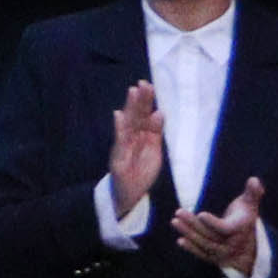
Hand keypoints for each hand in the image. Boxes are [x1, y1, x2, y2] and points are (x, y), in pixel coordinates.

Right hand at [107, 79, 164, 210]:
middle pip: (136, 116)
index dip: (146, 101)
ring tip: (132, 92)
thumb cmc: (142, 172)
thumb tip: (159, 113)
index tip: (149, 86)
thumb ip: (156, 133)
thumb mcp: (154, 151)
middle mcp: (131, 138)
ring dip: (129, 107)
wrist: (130, 195)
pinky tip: (119, 115)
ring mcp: (123, 146)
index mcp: (141, 136)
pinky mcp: (118, 157)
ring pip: (128, 124)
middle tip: (143, 83)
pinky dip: (119, 128)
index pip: (144, 115)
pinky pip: (120, 141)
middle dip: (139, 100)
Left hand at [175, 179, 270, 277]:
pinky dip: (191, 248)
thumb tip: (254, 179)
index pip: (225, 228)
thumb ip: (252, 192)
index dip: (213, 223)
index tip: (200, 214)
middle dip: (193, 224)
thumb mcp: (250, 205)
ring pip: (205, 244)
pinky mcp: (215, 258)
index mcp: (240, 228)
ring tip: (175, 221)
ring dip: (188, 233)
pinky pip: (203, 254)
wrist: (249, 246)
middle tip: (178, 212)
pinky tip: (180, 240)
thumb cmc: (245, 219)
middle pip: (211, 235)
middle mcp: (233, 242)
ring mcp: (223, 252)